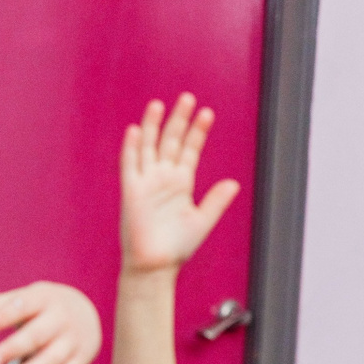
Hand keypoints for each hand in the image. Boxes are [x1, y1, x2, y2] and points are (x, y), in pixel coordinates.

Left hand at [0, 282, 102, 363]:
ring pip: (50, 361)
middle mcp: (60, 320)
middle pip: (36, 336)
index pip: (22, 306)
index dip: (3, 317)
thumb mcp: (23, 299)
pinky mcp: (79, 363)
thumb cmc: (42, 307)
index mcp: (43, 299)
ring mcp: (71, 343)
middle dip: (13, 348)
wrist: (87, 313)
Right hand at [119, 93, 239, 273]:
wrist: (155, 265)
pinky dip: (131, 148)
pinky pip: (130, 165)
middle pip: (171, 142)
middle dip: (179, 120)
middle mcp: (163, 179)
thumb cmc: (176, 248)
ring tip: (160, 104)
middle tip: (188, 98)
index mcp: (181, 184)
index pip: (189, 150)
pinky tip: (135, 130)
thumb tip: (234, 183)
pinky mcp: (132, 192)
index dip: (197, 132)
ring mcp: (146, 183)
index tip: (207, 113)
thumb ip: (216, 200)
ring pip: (149, 147)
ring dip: (154, 126)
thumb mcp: (202, 221)